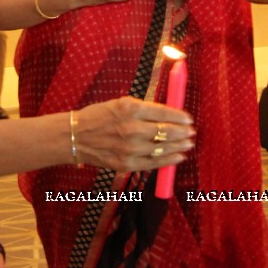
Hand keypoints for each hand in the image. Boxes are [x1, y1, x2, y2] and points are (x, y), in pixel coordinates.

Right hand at [76, 97, 193, 170]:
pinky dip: (168, 161)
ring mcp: (130, 148)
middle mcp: (132, 128)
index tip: (188, 119)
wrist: (75, 137)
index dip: (179, 117)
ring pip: (163, 148)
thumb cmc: (99, 117)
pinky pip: (153, 163)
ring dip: (179, 146)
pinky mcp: (126, 163)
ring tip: (188, 144)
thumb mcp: (121, 104)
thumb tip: (168, 114)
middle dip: (182, 132)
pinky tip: (178, 157)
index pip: (163, 112)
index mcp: (130, 108)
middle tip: (191, 132)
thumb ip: (144, 109)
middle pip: (166, 131)